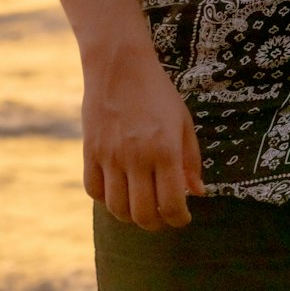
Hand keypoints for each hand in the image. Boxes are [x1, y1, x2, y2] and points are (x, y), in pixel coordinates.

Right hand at [82, 46, 205, 231]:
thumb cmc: (158, 93)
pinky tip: (119, 190)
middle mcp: (137, 157)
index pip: (170, 204)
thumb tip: (197, 194)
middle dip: (156, 224)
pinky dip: (107, 199)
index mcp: (165, 149)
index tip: (183, 218)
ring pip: (117, 209)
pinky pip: (94, 192)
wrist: (121, 66)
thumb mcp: (183, 120)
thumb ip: (191, 159)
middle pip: (143, 214)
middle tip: (163, 217)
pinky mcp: (90, 153)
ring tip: (142, 207)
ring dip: (131, 216)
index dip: (179, 219)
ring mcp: (110, 157)